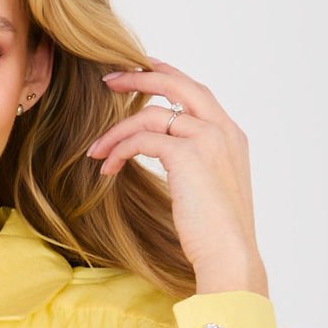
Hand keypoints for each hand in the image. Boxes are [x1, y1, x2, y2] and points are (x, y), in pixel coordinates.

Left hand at [86, 58, 268, 295]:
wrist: (230, 256)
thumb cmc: (217, 235)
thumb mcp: (210, 191)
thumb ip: (197, 166)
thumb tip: (173, 161)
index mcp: (231, 136)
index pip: (197, 92)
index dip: (168, 77)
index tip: (141, 71)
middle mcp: (223, 130)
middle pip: (178, 85)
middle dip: (140, 77)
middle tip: (109, 80)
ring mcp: (208, 139)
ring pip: (152, 115)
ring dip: (117, 130)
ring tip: (96, 151)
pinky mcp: (188, 155)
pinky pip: (142, 140)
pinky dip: (120, 150)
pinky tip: (108, 168)